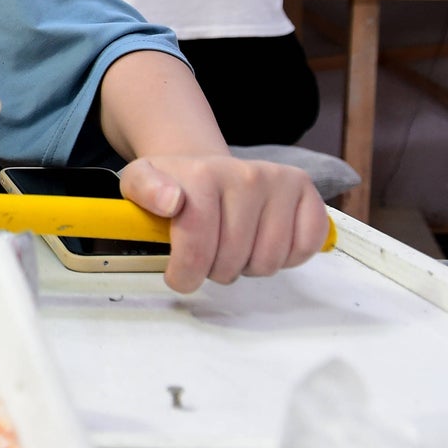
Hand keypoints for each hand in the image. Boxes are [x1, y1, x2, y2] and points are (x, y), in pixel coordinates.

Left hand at [120, 155, 329, 293]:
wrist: (204, 170)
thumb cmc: (174, 186)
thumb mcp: (140, 183)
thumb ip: (143, 192)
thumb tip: (170, 201)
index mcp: (204, 174)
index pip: (198, 243)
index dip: (186, 272)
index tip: (178, 276)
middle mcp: (247, 174)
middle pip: (234, 258)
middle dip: (215, 270)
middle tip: (207, 256)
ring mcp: (280, 182)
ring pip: (268, 261)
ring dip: (247, 268)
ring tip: (232, 249)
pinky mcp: (307, 192)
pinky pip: (304, 247)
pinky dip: (285, 259)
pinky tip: (262, 244)